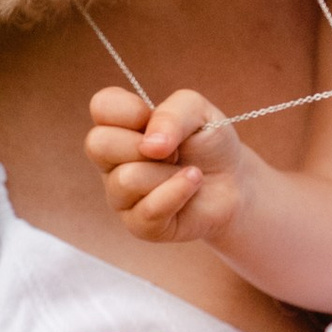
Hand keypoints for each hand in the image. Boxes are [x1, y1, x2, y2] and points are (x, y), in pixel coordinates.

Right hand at [85, 84, 244, 243]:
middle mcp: (110, 162)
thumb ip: (171, 113)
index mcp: (117, 126)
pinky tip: (193, 184)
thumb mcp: (197, 111)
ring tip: (185, 170)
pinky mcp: (138, 225)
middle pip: (97, 144)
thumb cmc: (207, 144)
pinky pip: (149, 210)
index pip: (100, 106)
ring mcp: (120, 196)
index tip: (153, 118)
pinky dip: (179, 192)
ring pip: (126, 179)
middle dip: (144, 144)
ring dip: (167, 172)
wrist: (234, 182)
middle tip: (172, 150)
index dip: (129, 109)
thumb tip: (150, 146)